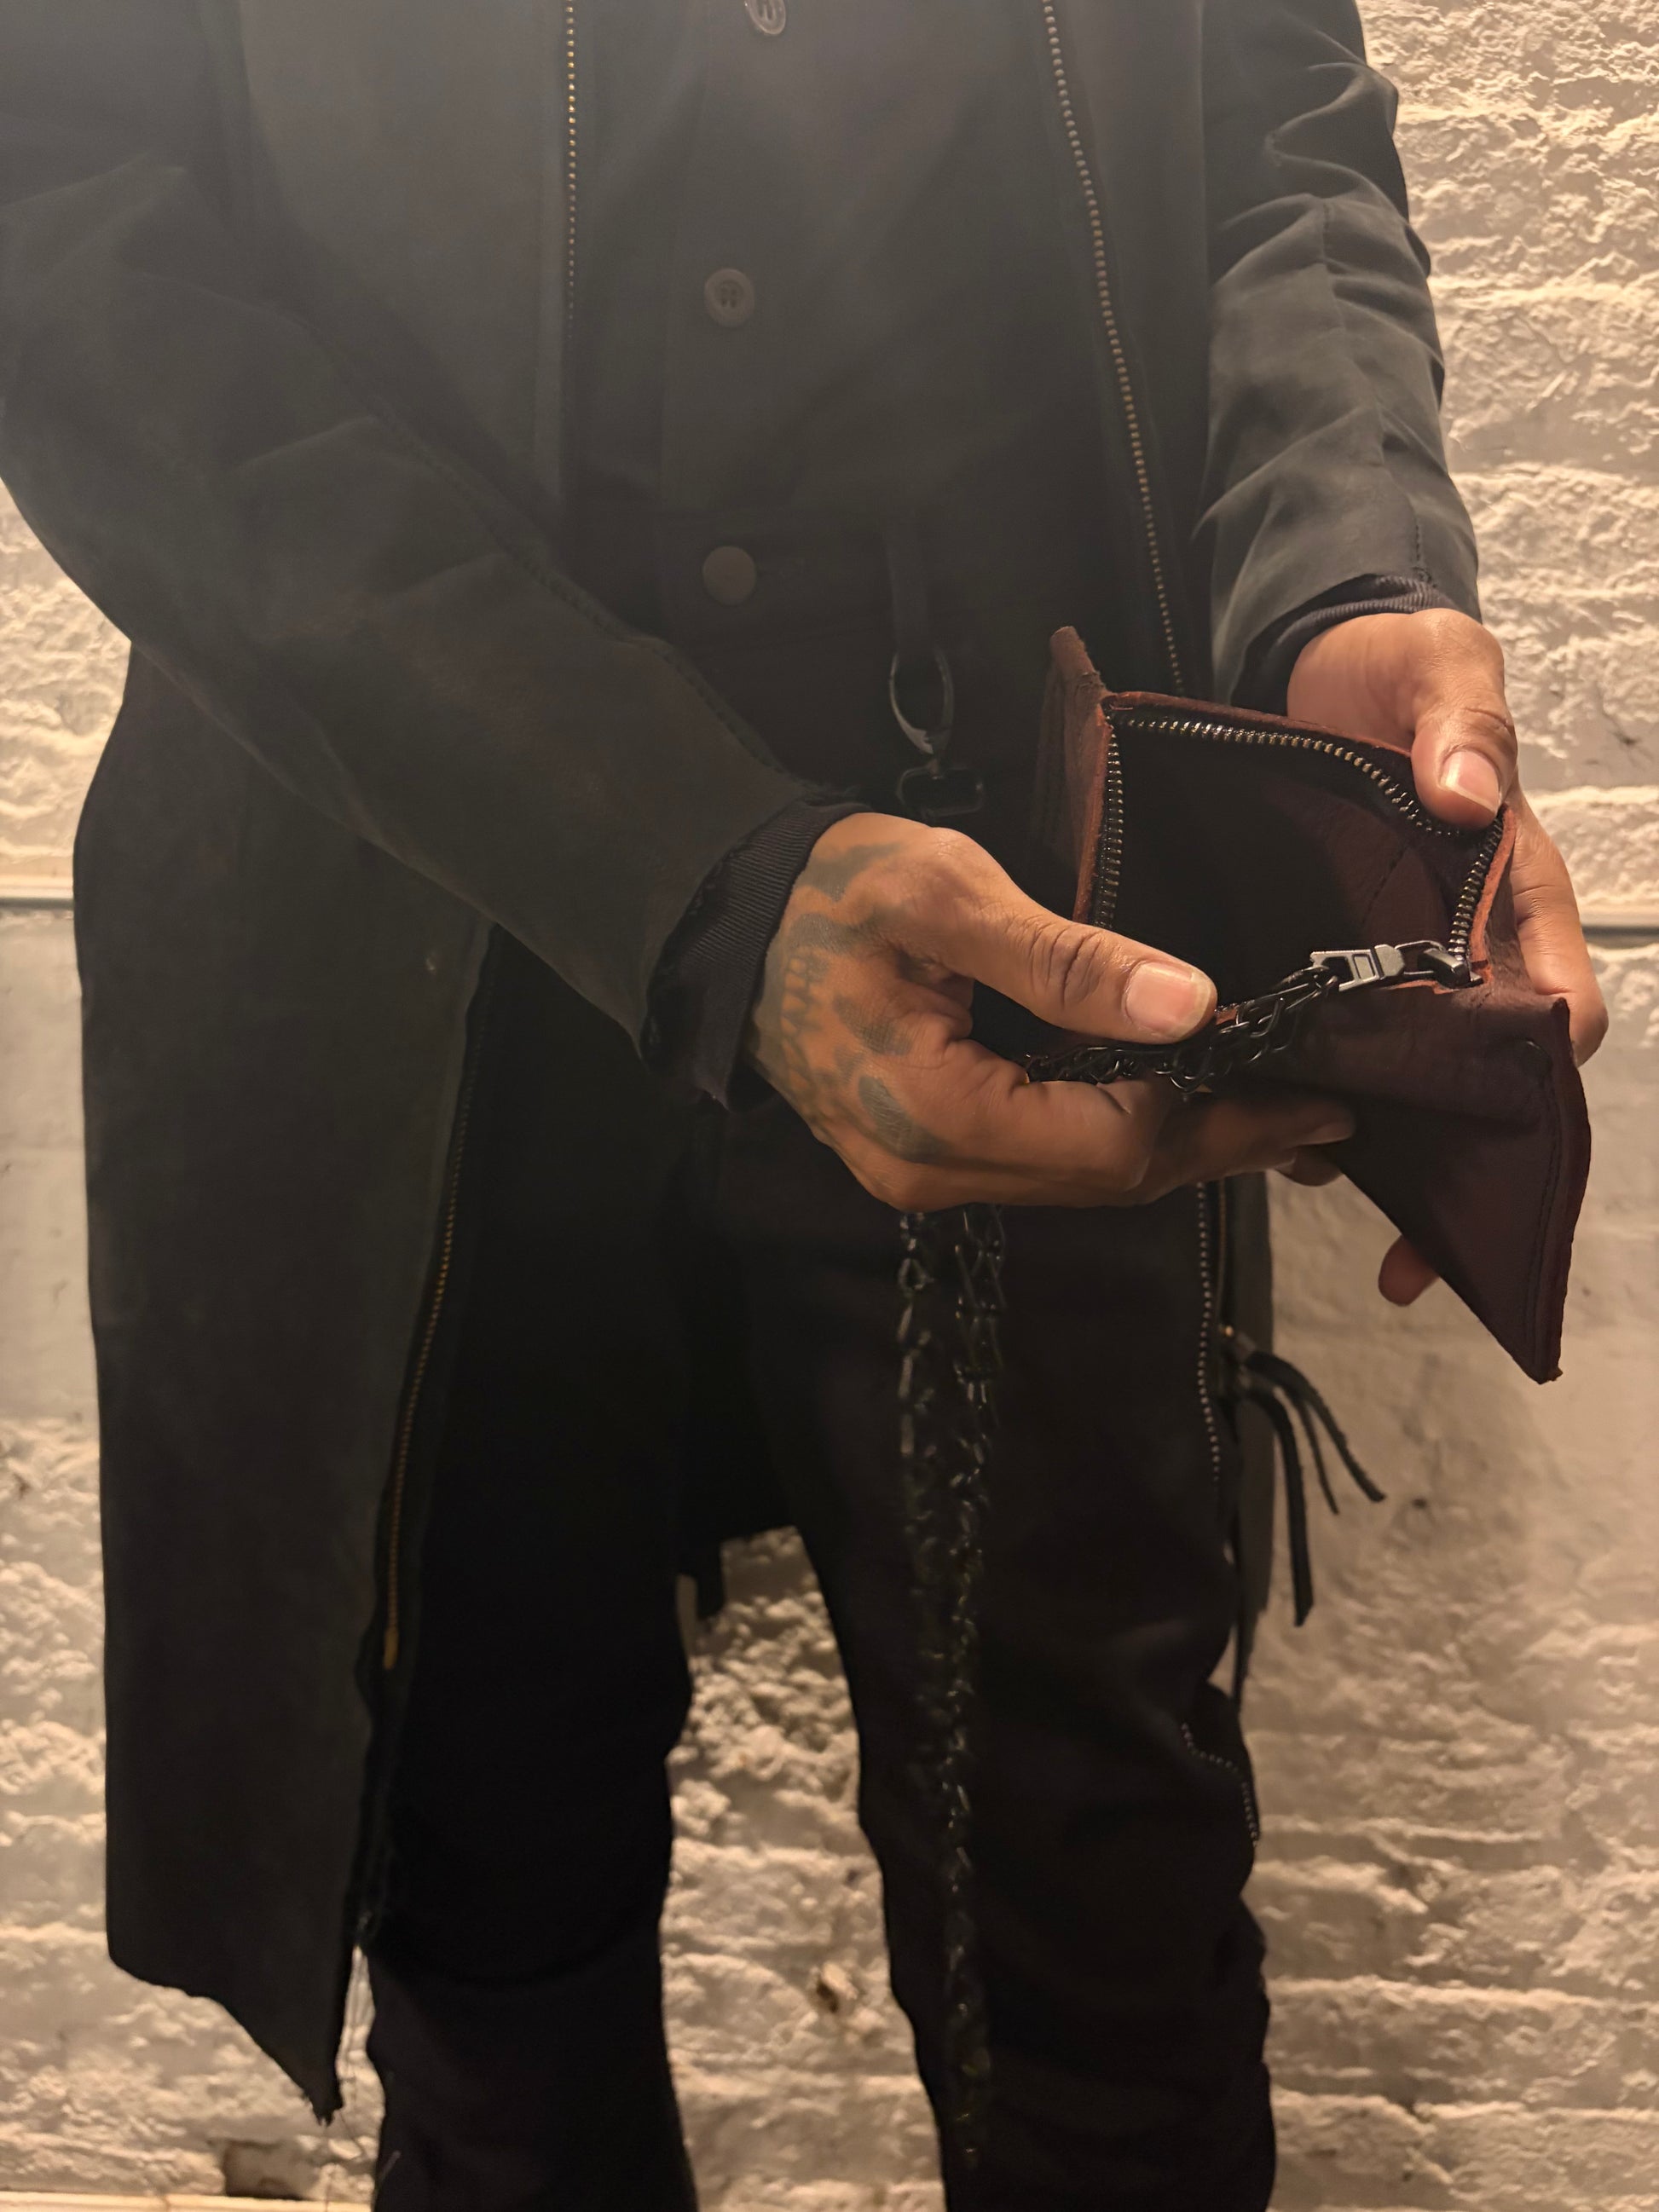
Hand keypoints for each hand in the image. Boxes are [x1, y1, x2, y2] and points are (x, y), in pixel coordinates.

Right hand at [747, 813, 1353, 1210]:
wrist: (729, 917)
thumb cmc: (829, 892)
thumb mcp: (949, 896)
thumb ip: (1067, 959)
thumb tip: (1192, 1005)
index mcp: (936, 1114)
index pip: (1112, 1142)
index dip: (1214, 1113)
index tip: (1302, 1077)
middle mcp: (929, 1171)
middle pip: (1109, 1180)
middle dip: (1221, 1145)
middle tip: (1323, 1112)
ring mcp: (922, 1173)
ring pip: (1082, 1181)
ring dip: (1180, 1147)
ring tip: (1274, 1112)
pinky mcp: (924, 1155)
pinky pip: (1045, 1163)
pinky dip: (1122, 1137)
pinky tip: (1175, 1104)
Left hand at [1287, 606, 1606, 1302]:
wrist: (1314, 668)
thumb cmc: (1396, 670)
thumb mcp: (1440, 670)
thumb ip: (1461, 725)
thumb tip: (1468, 796)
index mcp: (1515, 888)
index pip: (1560, 996)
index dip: (1545, 1062)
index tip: (1509, 1108)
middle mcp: (1466, 945)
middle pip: (1489, 1080)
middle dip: (1464, 1164)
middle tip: (1420, 1249)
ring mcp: (1395, 965)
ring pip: (1408, 1084)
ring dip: (1379, 1148)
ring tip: (1318, 1191)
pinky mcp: (1327, 968)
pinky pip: (1332, 1052)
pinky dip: (1310, 1101)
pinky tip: (1264, 1134)